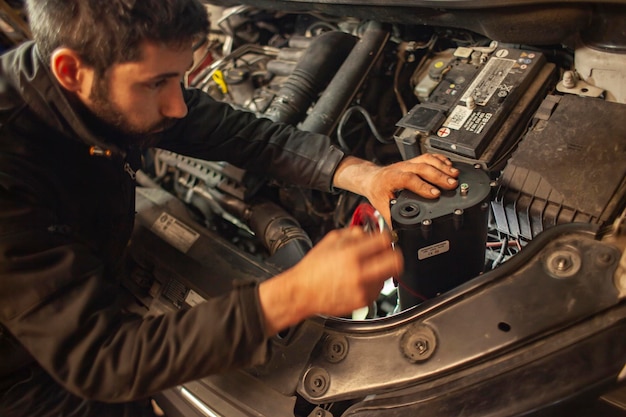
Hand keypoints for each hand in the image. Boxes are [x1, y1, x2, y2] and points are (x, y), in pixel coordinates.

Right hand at [259, 227, 402, 334]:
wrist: (302, 293)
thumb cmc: (313, 269)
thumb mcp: (330, 241)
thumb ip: (352, 234)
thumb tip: (368, 231)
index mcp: (350, 254)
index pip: (384, 240)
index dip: (386, 236)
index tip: (385, 238)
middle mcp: (359, 272)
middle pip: (396, 260)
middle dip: (394, 254)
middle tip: (387, 252)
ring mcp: (363, 289)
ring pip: (389, 275)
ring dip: (382, 269)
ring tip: (367, 268)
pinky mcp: (364, 301)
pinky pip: (379, 288)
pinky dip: (374, 282)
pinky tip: (360, 279)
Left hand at [333, 154, 459, 225]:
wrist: (372, 178)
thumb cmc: (377, 191)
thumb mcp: (381, 206)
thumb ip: (391, 219)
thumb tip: (398, 233)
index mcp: (391, 178)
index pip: (409, 179)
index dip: (423, 186)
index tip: (436, 194)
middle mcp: (401, 168)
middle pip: (422, 167)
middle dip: (439, 176)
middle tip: (452, 184)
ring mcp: (408, 163)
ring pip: (427, 160)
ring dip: (442, 167)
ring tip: (455, 175)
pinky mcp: (414, 161)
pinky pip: (429, 156)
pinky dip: (441, 160)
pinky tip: (450, 166)